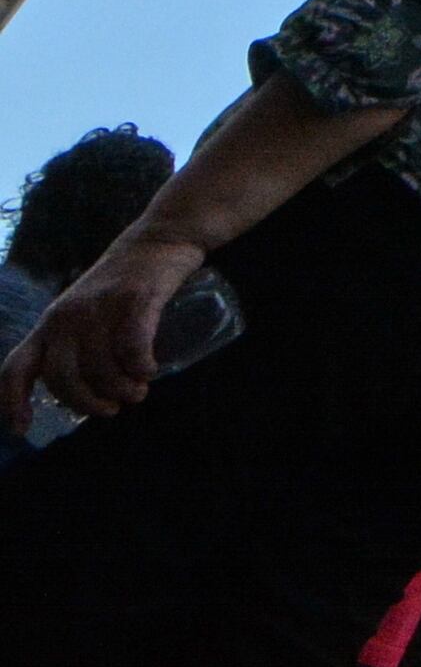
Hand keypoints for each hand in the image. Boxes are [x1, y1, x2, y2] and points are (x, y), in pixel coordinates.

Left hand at [0, 226, 202, 426]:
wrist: (159, 237)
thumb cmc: (121, 283)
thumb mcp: (84, 311)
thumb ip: (78, 343)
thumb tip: (87, 392)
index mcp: (49, 323)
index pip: (16, 367)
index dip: (12, 402)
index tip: (22, 429)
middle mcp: (66, 317)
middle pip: (63, 377)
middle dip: (88, 403)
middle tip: (111, 409)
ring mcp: (99, 308)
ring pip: (100, 368)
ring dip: (121, 389)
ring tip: (138, 391)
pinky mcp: (134, 300)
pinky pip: (132, 348)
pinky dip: (141, 367)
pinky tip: (149, 370)